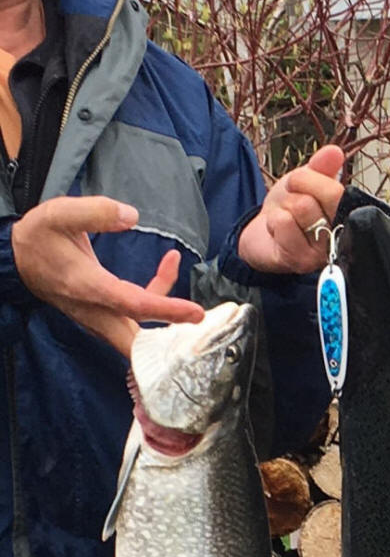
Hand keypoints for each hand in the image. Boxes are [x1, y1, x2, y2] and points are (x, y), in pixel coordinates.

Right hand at [11, 196, 199, 357]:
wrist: (18, 259)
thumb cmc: (40, 236)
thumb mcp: (59, 213)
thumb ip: (95, 212)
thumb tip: (132, 215)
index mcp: (88, 286)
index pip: (134, 305)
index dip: (167, 310)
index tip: (196, 312)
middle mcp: (96, 311)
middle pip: (139, 342)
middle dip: (171, 345)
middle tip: (204, 331)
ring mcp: (99, 319)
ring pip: (140, 336)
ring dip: (168, 323)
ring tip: (193, 295)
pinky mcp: (103, 318)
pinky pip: (136, 320)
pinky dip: (157, 301)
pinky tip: (168, 264)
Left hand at [236, 144, 345, 274]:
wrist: (263, 236)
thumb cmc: (288, 211)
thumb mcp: (305, 181)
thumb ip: (321, 167)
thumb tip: (335, 152)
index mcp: (346, 216)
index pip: (337, 192)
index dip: (312, 181)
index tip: (300, 185)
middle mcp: (339, 238)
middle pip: (317, 199)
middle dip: (295, 192)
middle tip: (291, 204)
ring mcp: (322, 253)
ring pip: (301, 208)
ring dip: (284, 209)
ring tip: (286, 220)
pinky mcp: (300, 262)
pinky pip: (284, 223)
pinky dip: (274, 222)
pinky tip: (279, 233)